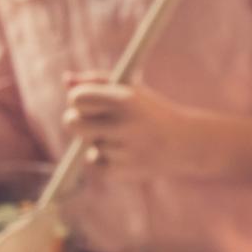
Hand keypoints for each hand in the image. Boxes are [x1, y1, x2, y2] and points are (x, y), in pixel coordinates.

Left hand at [62, 75, 198, 171]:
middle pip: (72, 123)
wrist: (185, 143)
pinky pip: (94, 163)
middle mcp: (124, 124)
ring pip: (87, 144)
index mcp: (125, 100)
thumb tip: (66, 80)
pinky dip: (103, 160)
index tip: (86, 103)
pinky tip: (123, 154)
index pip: (77, 99)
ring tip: (124, 139)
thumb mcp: (131, 90)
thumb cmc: (153, 112)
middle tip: (93, 122)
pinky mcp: (123, 171)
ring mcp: (123, 150)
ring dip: (99, 141)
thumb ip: (98, 82)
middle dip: (77, 121)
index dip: (78, 100)